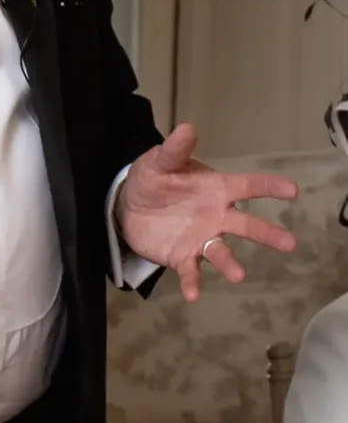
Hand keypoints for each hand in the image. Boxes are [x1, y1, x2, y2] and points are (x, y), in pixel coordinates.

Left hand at [114, 123, 297, 301]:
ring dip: (230, 264)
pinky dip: (192, 282)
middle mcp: (216, 216)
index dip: (269, 187)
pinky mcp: (182, 256)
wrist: (129, 205)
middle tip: (289, 243)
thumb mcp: (159, 162)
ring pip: (222, 252)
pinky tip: (192, 295)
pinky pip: (190, 271)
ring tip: (238, 275)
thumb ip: (174, 150)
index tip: (292, 190)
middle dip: (267, 233)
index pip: (248, 186)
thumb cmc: (154, 180)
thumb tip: (186, 127)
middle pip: (246, 225)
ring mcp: (201, 238)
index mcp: (216, 189)